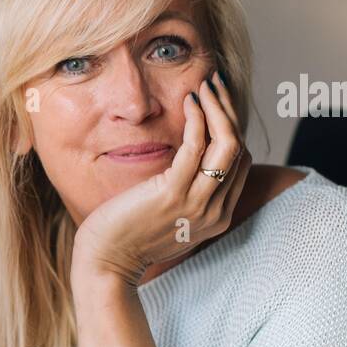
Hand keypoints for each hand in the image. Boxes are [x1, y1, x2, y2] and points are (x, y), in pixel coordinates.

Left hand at [70, 71, 251, 287]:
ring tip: (206, 84)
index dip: (233, 127)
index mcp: (218, 217)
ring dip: (219, 108)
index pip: (240, 162)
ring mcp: (196, 204)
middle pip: (239, 149)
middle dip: (230, 110)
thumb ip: (185, 194)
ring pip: (227, 144)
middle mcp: (215, 211)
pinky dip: (197, 119)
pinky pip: (196, 147)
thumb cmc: (128, 237)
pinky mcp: (171, 194)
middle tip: (215, 83)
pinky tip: (189, 101)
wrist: (106, 263)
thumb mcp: (168, 217)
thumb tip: (189, 162)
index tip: (218, 102)